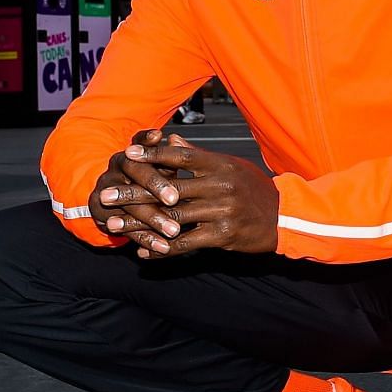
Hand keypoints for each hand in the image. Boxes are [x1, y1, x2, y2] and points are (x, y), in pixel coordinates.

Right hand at [89, 128, 180, 242]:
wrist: (110, 199)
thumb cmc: (144, 180)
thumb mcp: (156, 166)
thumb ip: (167, 156)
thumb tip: (176, 140)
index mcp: (129, 155)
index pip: (138, 148)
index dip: (150, 148)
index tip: (166, 151)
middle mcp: (115, 171)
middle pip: (134, 175)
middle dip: (155, 186)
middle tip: (174, 199)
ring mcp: (106, 193)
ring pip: (131, 206)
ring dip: (153, 218)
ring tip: (174, 230)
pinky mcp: (104, 216)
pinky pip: (127, 230)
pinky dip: (147, 239)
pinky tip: (163, 247)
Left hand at [108, 137, 281, 260]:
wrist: (285, 217)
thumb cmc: (254, 188)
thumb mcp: (229, 165)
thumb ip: (198, 156)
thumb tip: (171, 139)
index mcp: (218, 165)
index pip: (179, 155)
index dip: (151, 154)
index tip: (127, 154)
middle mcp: (218, 186)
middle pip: (167, 189)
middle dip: (133, 193)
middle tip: (106, 195)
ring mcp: (220, 212)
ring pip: (171, 218)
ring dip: (140, 223)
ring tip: (115, 225)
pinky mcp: (222, 236)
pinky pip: (185, 244)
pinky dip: (162, 249)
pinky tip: (143, 252)